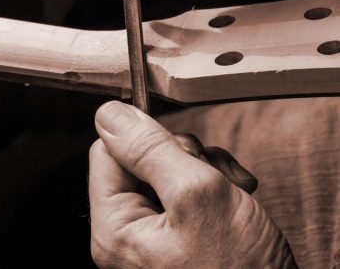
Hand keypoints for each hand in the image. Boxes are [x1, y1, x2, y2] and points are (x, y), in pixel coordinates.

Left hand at [89, 101, 297, 267]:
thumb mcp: (195, 194)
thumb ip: (149, 148)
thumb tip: (109, 114)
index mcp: (115, 227)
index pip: (107, 151)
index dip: (143, 138)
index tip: (178, 147)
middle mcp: (128, 229)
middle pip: (139, 155)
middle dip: (182, 155)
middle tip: (207, 174)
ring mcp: (155, 228)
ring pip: (168, 163)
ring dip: (204, 165)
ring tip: (229, 186)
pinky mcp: (179, 225)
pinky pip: (187, 180)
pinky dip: (214, 178)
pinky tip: (236, 191)